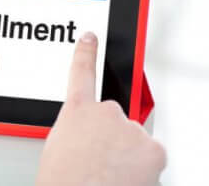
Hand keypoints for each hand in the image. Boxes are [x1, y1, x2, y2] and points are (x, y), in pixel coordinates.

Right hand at [36, 32, 165, 185]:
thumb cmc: (65, 182)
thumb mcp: (56, 148)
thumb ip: (73, 130)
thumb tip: (85, 136)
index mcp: (76, 110)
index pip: (82, 72)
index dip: (86, 52)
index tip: (90, 37)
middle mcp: (105, 112)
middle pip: (115, 118)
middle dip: (113, 137)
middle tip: (101, 161)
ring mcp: (130, 128)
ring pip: (134, 140)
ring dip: (128, 156)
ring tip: (111, 176)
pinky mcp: (152, 147)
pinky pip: (151, 156)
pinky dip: (145, 169)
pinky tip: (128, 179)